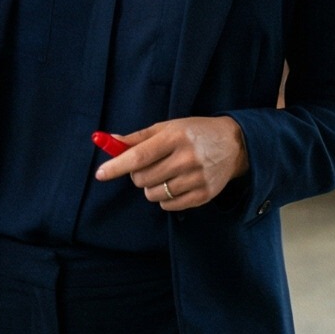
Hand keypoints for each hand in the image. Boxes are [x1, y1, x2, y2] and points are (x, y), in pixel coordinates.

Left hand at [93, 117, 249, 211]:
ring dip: (152, 187)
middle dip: (138, 175)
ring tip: (165, 174)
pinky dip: (165, 198)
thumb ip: (138, 137)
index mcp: (175, 137)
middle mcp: (186, 158)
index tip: (100, 174)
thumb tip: (111, 141)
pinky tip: (176, 184)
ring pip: (154, 195)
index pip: (139, 156)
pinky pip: (169, 206)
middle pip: (143, 179)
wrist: (234, 144)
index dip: (116, 166)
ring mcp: (197, 179)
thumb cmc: (194, 133)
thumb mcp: (168, 127)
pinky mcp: (204, 195)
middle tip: (150, 166)